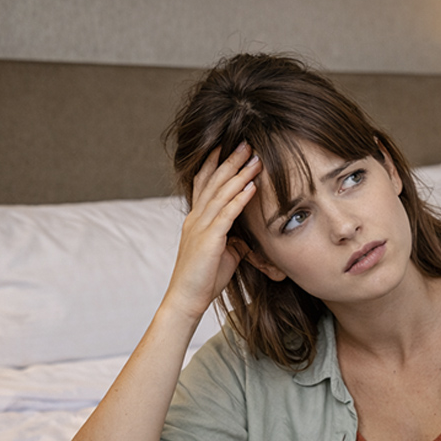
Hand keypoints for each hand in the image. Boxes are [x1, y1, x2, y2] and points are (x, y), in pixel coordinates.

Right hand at [165, 143, 261, 320]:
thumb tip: (246, 236)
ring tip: (254, 158)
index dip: (215, 164)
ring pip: (221, 193)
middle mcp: (196, 218)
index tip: (227, 146)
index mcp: (196, 219)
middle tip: (245, 143)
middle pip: (213, 182)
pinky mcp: (209, 239)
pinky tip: (251, 186)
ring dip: (239, 174)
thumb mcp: (222, 253)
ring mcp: (201, 227)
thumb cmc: (204, 278)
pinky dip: (240, 198)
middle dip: (230, 161)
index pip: (204, 184)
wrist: (187, 298)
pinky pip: (226, 214)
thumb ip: (232, 239)